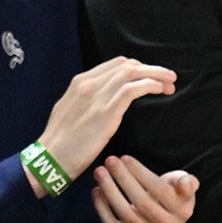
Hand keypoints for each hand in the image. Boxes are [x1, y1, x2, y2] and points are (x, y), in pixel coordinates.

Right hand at [33, 57, 175, 189]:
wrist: (51, 158)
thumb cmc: (61, 141)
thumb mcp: (70, 111)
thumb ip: (87, 101)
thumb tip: (103, 102)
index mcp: (79, 82)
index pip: (115, 64)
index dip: (137, 67)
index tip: (151, 77)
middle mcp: (88, 83)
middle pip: (126, 65)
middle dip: (150, 69)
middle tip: (167, 79)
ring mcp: (96, 95)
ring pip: (132, 73)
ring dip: (155, 75)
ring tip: (170, 83)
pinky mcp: (106, 111)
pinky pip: (133, 89)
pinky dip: (150, 85)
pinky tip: (160, 90)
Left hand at [92, 155, 196, 222]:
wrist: (160, 221)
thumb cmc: (170, 194)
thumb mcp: (181, 184)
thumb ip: (187, 181)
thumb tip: (184, 184)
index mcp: (183, 210)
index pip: (160, 190)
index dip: (141, 173)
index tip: (125, 157)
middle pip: (142, 202)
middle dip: (123, 178)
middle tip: (109, 160)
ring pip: (126, 215)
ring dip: (110, 191)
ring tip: (100, 172)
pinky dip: (102, 208)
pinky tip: (96, 190)